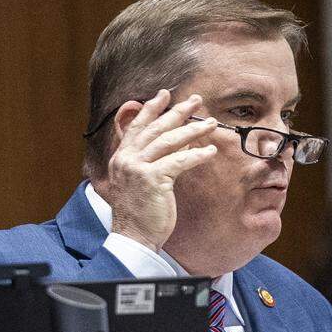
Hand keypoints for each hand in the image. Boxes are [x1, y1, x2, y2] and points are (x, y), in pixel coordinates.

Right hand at [97, 90, 218, 251]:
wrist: (132, 237)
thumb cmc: (139, 213)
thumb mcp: (141, 182)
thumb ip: (154, 161)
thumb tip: (181, 144)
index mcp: (121, 158)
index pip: (136, 126)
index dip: (151, 108)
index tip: (165, 94)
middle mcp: (126, 159)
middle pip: (155, 128)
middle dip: (177, 112)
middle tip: (196, 100)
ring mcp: (137, 169)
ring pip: (168, 141)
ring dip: (192, 129)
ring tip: (211, 123)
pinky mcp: (152, 180)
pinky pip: (179, 161)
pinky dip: (196, 155)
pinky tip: (210, 150)